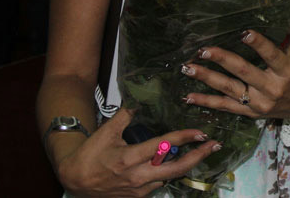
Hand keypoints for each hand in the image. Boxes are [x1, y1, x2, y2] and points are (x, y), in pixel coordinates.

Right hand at [53, 108, 220, 197]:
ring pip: (170, 177)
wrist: (74, 182)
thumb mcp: (105, 132)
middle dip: (198, 157)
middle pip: (175, 169)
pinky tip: (181, 162)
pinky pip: (159, 183)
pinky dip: (171, 172)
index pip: (162, 147)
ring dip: (188, 164)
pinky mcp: (137, 196)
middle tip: (214, 145)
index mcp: (128, 159)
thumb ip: (124, 116)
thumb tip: (138, 101)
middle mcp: (137, 176)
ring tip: (203, 151)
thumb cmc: (89, 156)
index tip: (199, 132)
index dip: (183, 138)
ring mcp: (139, 189)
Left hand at [181, 30, 289, 123]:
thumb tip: (276, 12)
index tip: (244, 32)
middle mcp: (272, 88)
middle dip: (222, 59)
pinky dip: (206, 101)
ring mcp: (259, 103)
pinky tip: (189, 96)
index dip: (259, 44)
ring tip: (189, 68)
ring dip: (207, 78)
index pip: (272, 55)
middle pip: (244, 72)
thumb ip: (286, 37)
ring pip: (229, 89)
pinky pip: (225, 106)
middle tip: (204, 49)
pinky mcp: (250, 113)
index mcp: (287, 71)